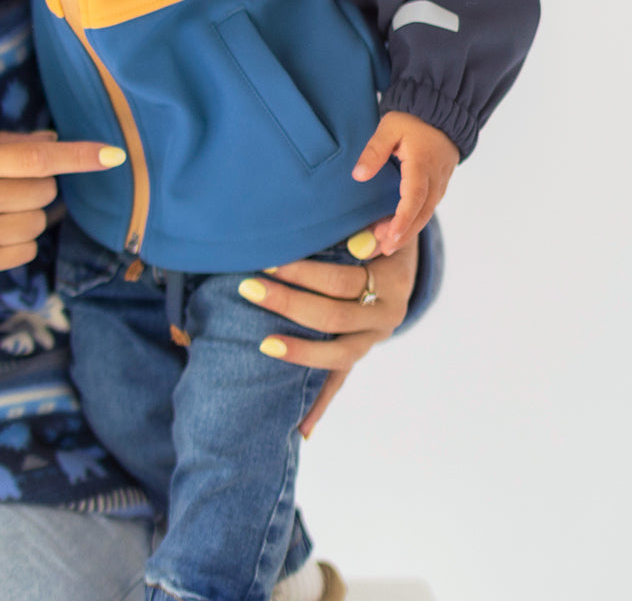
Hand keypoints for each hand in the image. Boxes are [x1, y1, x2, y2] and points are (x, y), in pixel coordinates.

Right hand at [0, 131, 124, 282]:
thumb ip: (5, 145)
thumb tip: (53, 142)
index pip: (36, 158)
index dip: (77, 156)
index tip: (113, 155)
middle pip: (43, 191)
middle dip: (36, 187)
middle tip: (6, 187)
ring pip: (38, 223)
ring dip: (27, 215)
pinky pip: (26, 252)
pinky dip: (19, 243)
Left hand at [239, 240, 418, 436]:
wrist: (401, 246)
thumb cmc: (378, 224)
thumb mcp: (380, 219)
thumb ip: (371, 229)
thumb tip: (360, 242)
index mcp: (391, 279)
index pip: (341, 281)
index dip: (303, 273)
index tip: (267, 261)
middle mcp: (387, 314)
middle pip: (333, 316)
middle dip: (287, 302)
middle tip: (248, 286)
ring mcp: (374, 339)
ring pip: (338, 354)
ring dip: (299, 351)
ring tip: (262, 345)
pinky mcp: (360, 352)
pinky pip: (340, 381)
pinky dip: (320, 406)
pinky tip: (300, 430)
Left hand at [352, 111, 458, 255]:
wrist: (441, 112)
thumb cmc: (412, 119)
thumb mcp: (388, 128)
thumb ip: (374, 151)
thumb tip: (359, 175)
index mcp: (422, 165)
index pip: (414, 197)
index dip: (402, 219)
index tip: (389, 235)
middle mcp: (435, 179)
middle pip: (421, 213)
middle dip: (402, 234)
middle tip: (380, 250)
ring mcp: (439, 183)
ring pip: (424, 213)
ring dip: (406, 231)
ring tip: (382, 245)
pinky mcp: (438, 185)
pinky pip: (426, 207)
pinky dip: (411, 221)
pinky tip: (393, 229)